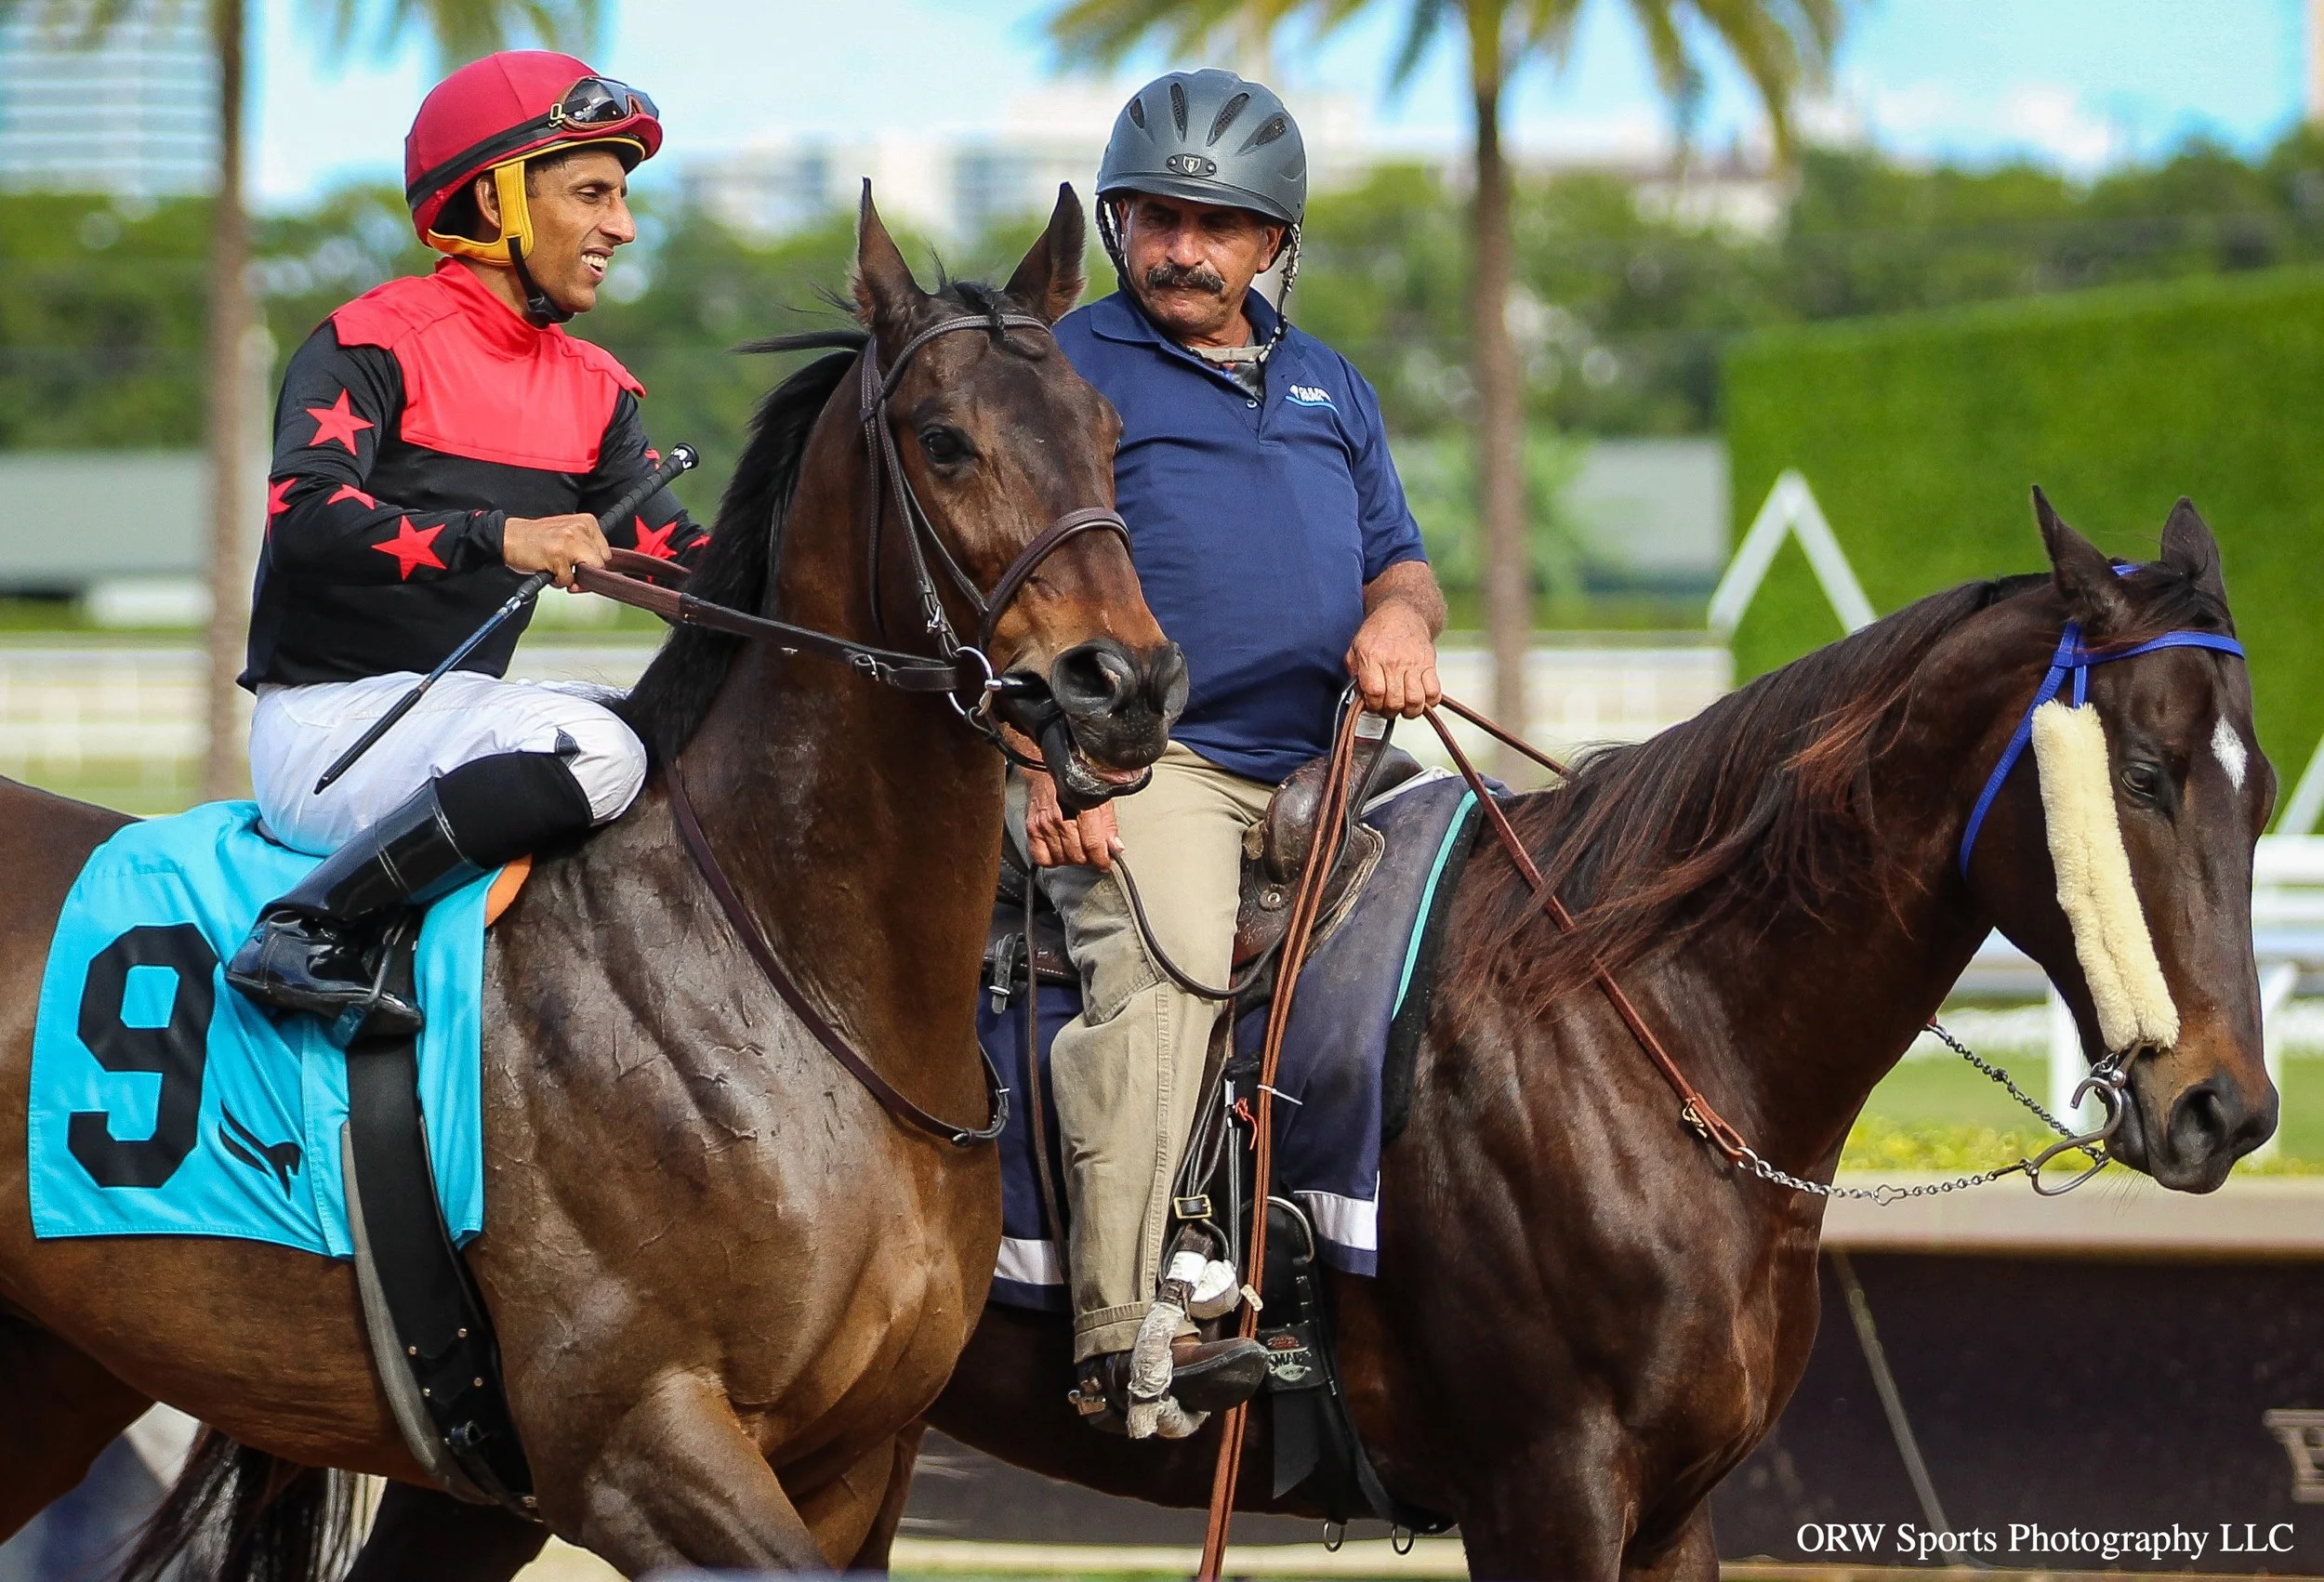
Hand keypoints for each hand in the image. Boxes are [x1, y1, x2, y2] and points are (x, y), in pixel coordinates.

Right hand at [503, 513, 609, 587]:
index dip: (594, 566)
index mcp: (586, 522)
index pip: (606, 553)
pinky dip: (558, 581)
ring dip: (571, 578)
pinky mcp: (558, 555)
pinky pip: (568, 580)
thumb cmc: (536, 539)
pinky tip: (548, 568)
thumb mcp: (568, 535)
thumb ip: (585, 549)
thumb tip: (601, 572)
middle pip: (599, 564)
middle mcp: (580, 529)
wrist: (509, 537)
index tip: (583, 568)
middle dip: (585, 574)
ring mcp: (570, 542)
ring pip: (587, 572)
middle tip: (568, 570)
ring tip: (556, 567)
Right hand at [1023, 766, 1122, 870]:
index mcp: (1082, 806)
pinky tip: (1059, 850)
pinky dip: (1052, 859)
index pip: (1093, 844)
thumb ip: (1109, 824)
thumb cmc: (1075, 779)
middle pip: (1078, 855)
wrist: (1048, 769)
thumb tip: (1116, 847)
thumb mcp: (1101, 796)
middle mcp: (1060, 816)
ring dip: (1072, 858)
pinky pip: (1041, 857)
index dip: (1102, 859)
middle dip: (1088, 857)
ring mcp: (1044, 823)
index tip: (1105, 863)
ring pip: (1062, 859)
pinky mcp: (1031, 828)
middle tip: (1092, 851)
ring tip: (1077, 847)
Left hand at [1346, 601, 1441, 717]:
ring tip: (1403, 706)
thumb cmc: (1378, 632)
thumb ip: (1354, 673)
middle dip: (1389, 711)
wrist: (1403, 613)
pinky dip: (1429, 701)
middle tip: (1387, 707)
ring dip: (1409, 710)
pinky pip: (1434, 692)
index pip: (1375, 693)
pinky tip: (1420, 698)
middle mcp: (1393, 661)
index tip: (1373, 704)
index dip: (1373, 705)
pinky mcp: (1429, 664)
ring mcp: (1413, 663)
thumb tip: (1359, 697)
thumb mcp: (1356, 648)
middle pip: (1395, 701)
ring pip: (1416, 700)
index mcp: (1372, 657)